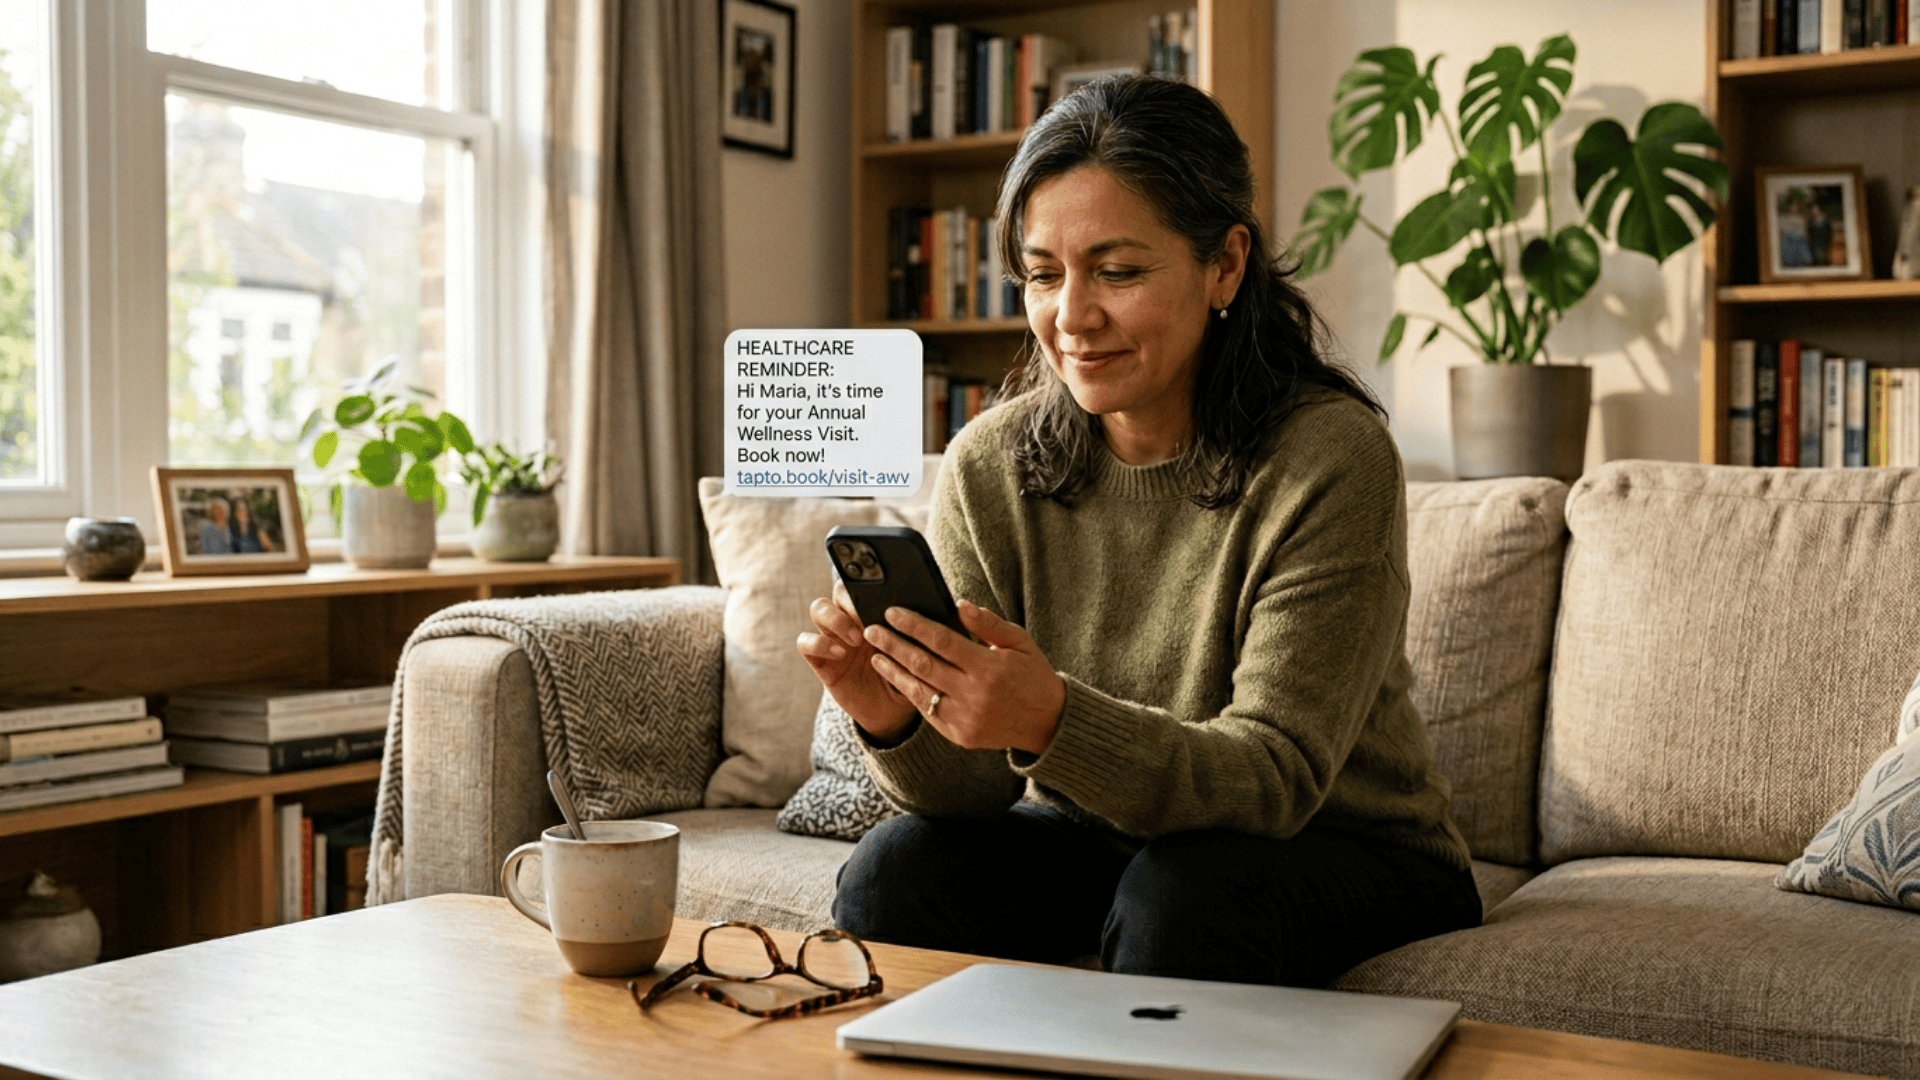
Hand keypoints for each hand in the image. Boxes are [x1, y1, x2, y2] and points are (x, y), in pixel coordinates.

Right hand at [796, 581, 916, 742]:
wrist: (896, 712)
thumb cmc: (913, 675)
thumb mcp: (925, 650)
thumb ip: (927, 628)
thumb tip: (952, 604)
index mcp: (877, 611)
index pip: (865, 580)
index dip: (867, 580)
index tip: (884, 592)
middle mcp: (853, 619)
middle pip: (839, 589)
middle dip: (851, 597)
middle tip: (868, 615)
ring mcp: (834, 638)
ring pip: (818, 609)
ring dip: (835, 619)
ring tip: (857, 638)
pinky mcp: (822, 661)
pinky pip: (805, 643)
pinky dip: (818, 643)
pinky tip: (840, 653)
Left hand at [863, 599, 1065, 754]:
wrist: (1048, 723)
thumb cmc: (1033, 675)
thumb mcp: (1020, 642)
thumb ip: (988, 624)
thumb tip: (958, 604)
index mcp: (990, 668)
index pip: (942, 641)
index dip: (914, 625)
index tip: (892, 612)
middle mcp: (974, 695)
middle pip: (923, 664)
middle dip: (894, 644)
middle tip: (871, 629)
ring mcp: (965, 718)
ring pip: (919, 690)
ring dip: (894, 670)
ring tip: (875, 654)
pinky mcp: (959, 735)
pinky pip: (927, 711)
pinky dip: (910, 692)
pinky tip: (896, 677)